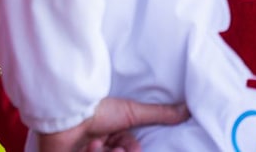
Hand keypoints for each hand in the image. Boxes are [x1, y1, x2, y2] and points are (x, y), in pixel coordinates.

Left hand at [34, 98, 189, 151]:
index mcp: (112, 134)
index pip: (129, 150)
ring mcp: (84, 150)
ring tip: (100, 145)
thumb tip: (187, 109)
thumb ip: (160, 114)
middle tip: (116, 148)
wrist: (68, 111)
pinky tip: (90, 144)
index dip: (131, 150)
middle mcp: (98, 143)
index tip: (127, 147)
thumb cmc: (98, 108)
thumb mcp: (132, 112)